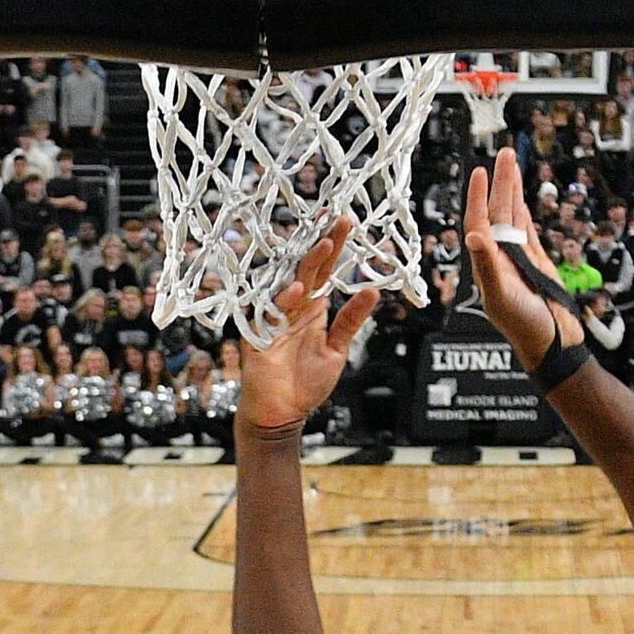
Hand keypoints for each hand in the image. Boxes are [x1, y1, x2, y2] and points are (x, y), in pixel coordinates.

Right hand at [237, 216, 378, 440]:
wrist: (282, 413)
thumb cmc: (305, 384)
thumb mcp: (337, 350)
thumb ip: (351, 321)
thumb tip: (372, 292)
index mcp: (314, 309)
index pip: (324, 271)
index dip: (333, 247)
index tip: (343, 223)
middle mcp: (295, 308)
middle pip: (309, 268)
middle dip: (322, 244)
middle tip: (337, 220)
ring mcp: (277, 318)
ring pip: (291, 283)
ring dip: (306, 265)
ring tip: (324, 245)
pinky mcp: (261, 334)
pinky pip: (272, 312)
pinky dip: (285, 301)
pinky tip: (299, 290)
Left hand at [462, 148, 579, 369]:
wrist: (553, 343)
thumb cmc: (525, 326)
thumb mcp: (502, 296)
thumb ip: (488, 266)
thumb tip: (473, 236)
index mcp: (487, 264)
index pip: (478, 222)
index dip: (478, 197)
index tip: (480, 172)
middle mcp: (500, 257)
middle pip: (497, 212)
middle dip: (500, 183)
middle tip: (504, 155)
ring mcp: (518, 259)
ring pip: (513, 217)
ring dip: (513, 192)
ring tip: (513, 165)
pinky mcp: (536, 263)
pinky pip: (527, 231)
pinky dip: (524, 212)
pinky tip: (522, 198)